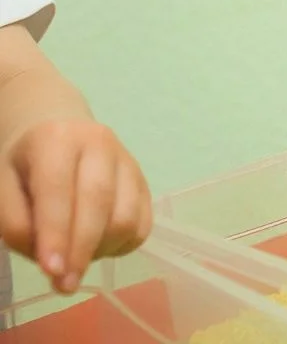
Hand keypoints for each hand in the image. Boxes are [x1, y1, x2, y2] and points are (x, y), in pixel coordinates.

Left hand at [0, 119, 151, 293]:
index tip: (50, 270)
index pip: (58, 189)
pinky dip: (121, 246)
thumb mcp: (4, 187)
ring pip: (124, 217)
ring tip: (77, 255)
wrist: (60, 130)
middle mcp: (99, 142)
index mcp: (57, 139)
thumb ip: (16, 223)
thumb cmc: (27, 165)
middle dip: (81, 250)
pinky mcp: (143, 180)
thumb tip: (49, 259)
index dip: (55, 232)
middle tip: (65, 284)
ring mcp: (127, 160)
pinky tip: (98, 244)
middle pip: (98, 202)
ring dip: (101, 249)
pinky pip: (141, 225)